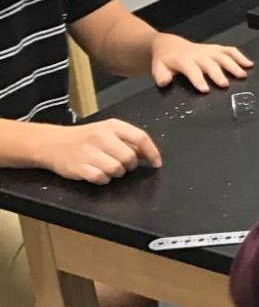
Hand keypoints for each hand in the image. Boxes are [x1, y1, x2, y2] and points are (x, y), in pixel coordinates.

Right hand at [29, 119, 161, 184]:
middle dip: (130, 166)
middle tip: (123, 165)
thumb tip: (148, 154)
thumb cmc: (86, 138)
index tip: (157, 163)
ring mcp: (89, 152)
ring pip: (116, 169)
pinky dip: (103, 179)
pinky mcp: (78, 167)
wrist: (52, 143)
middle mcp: (101, 137)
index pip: (140, 137)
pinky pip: (100, 178)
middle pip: (129, 157)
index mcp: (113, 126)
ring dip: (117, 173)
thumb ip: (128, 141)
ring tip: (108, 168)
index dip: (152, 152)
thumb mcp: (108, 132)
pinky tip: (98, 174)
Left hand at [150, 34, 252, 92]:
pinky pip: (230, 50)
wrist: (170, 45)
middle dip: (218, 74)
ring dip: (234, 65)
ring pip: (223, 56)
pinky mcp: (216, 48)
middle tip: (225, 85)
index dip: (198, 79)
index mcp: (183, 60)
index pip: (192, 70)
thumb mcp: (158, 68)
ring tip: (242, 76)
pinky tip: (249, 64)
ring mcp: (209, 50)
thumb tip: (164, 82)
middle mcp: (198, 54)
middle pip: (210, 63)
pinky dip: (240, 56)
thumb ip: (160, 75)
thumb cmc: (166, 60)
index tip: (205, 90)